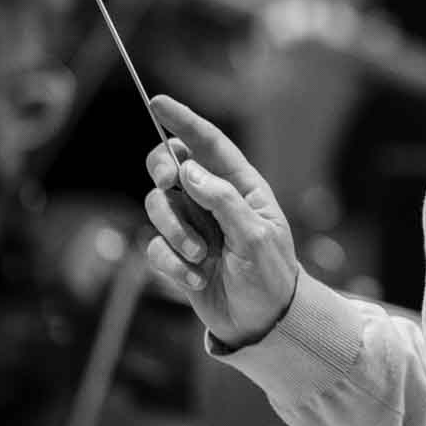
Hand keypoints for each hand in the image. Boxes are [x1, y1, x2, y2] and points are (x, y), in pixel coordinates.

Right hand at [142, 95, 300, 348]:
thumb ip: (223, 201)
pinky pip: (154, 247)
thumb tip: (189, 171)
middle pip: (170, 167)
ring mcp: (192, 226)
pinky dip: (171, 264)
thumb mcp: (256, 237)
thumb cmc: (270, 276)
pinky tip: (196, 280)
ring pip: (157, 207)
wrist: (263, 323)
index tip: (158, 102)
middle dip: (163, 171)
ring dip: (174, 231)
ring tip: (199, 257)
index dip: (183, 120)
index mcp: (241, 186)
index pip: (208, 144)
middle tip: (169, 183)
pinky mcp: (176, 255)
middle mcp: (212, 200)